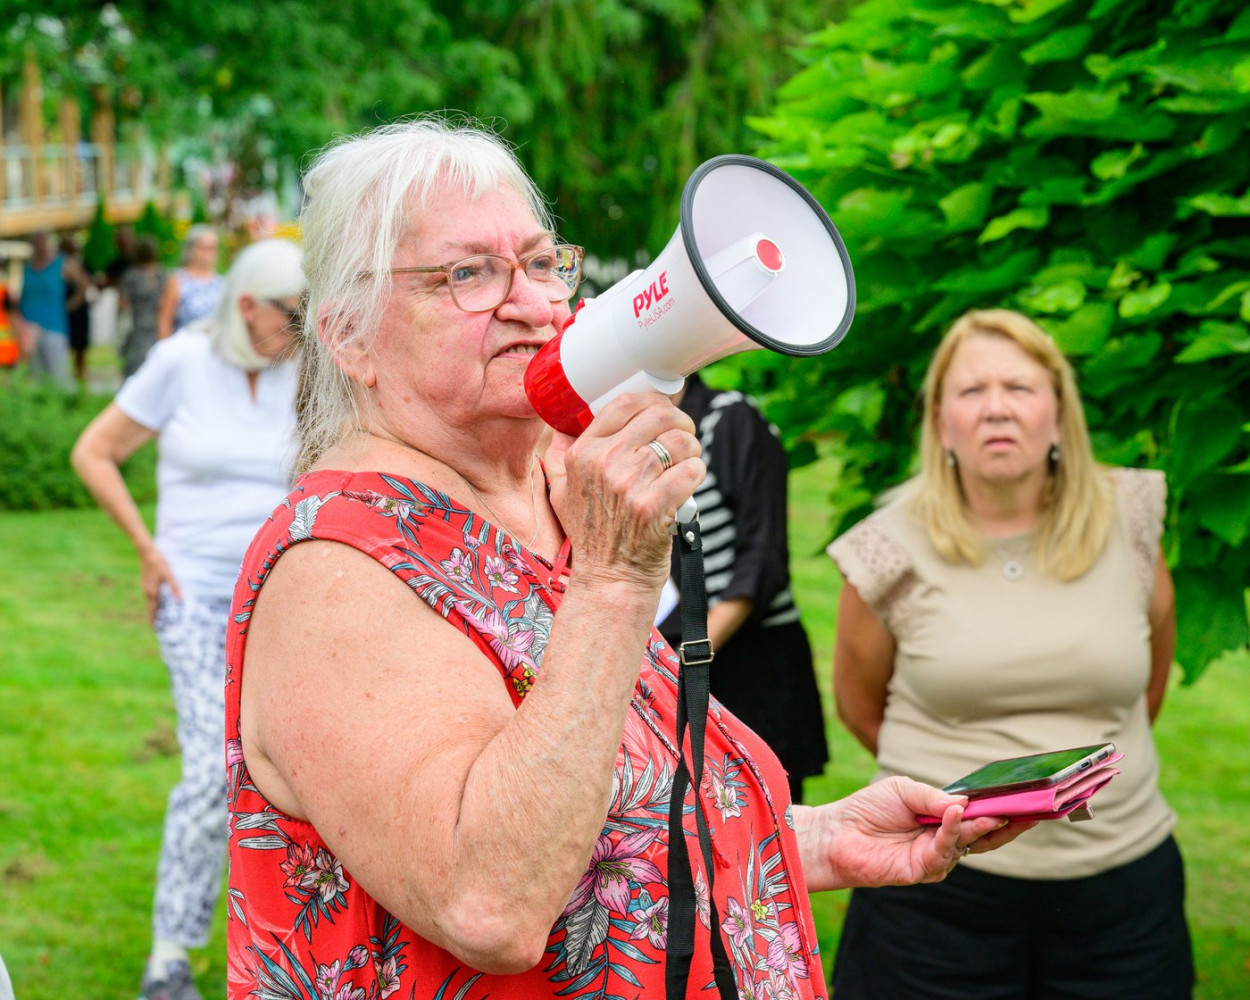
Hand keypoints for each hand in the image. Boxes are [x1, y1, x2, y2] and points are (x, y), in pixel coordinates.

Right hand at [139, 547, 181, 623]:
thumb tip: (180, 600)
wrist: (147, 552)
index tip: (154, 630)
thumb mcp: (169, 575)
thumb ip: (175, 587)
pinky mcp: (147, 583)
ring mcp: (146, 587)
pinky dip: (154, 602)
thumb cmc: (159, 563)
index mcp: (153, 592)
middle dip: (154, 617)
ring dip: (155, 610)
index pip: (153, 610)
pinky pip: (151, 596)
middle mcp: (148, 592)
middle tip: (158, 627)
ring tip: (160, 617)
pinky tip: (159, 602)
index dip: (154, 620)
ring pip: (151, 602)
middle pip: (151, 608)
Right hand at [544, 392, 703, 586]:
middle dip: (681, 424)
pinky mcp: (653, 506)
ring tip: (688, 462)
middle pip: (659, 416)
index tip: (665, 414)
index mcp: (583, 454)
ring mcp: (628, 485)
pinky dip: (697, 474)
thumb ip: (560, 457)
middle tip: (684, 440)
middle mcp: (603, 464)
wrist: (610, 581)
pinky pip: (691, 470)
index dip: (654, 402)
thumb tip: (562, 427)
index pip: (624, 403)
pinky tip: (689, 484)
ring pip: (680, 442)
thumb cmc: (592, 537)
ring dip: (692, 450)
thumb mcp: (561, 493)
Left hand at [796, 776, 1038, 891]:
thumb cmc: (868, 809)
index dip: (1002, 809)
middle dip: (1007, 823)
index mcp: (942, 819)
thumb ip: (935, 797)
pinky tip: (956, 815)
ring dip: (980, 826)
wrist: (836, 832)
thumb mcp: (904, 790)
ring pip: (968, 843)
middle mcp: (943, 840)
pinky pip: (943, 850)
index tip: (1027, 799)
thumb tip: (965, 804)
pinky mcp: (921, 870)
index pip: (980, 815)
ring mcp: (934, 857)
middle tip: (1028, 811)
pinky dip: (951, 832)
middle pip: (984, 834)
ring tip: (991, 812)